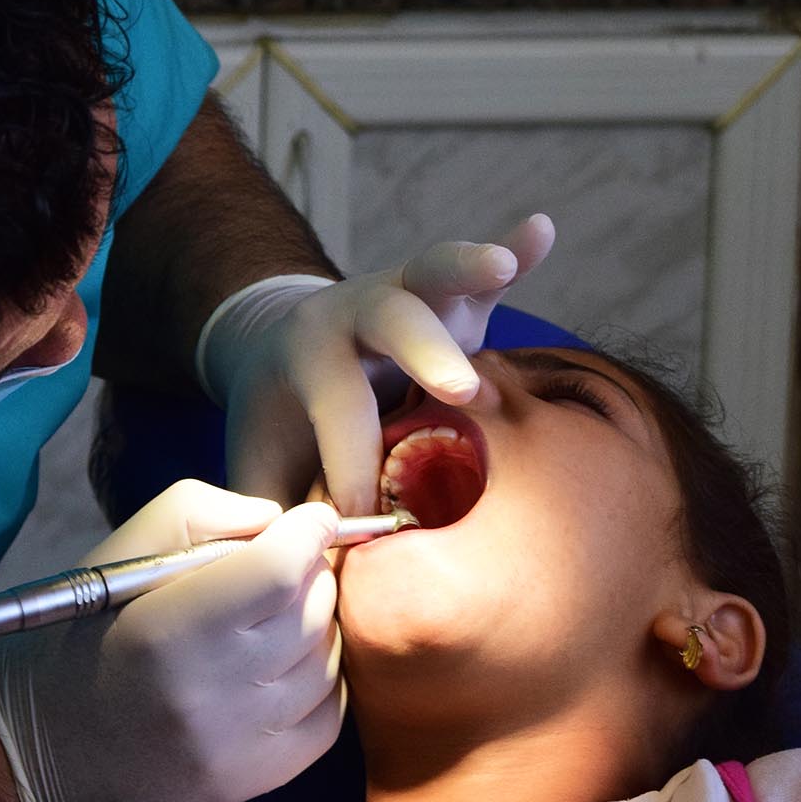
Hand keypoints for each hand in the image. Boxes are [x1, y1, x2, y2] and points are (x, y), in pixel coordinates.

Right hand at [0, 482, 341, 801]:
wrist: (45, 745)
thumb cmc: (86, 632)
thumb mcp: (122, 550)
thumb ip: (203, 511)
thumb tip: (280, 522)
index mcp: (166, 629)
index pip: (281, 569)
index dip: (308, 531)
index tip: (309, 520)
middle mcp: (209, 691)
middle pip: (312, 610)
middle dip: (310, 575)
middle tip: (281, 570)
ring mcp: (238, 744)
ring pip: (327, 660)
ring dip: (315, 628)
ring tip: (273, 621)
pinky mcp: (256, 780)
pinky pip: (329, 714)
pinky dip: (320, 681)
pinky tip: (283, 669)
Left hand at [206, 215, 555, 513]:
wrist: (276, 348)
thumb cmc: (278, 423)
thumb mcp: (258, 466)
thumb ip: (270, 514)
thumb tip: (286, 571)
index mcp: (307, 355)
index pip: (338, 409)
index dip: (353, 466)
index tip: (364, 520)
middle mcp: (355, 314)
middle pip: (388, 322)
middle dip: (424, 353)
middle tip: (460, 386)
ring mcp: (404, 295)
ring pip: (433, 272)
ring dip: (468, 269)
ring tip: (500, 266)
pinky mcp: (446, 295)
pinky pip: (479, 270)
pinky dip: (514, 248)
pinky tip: (541, 229)